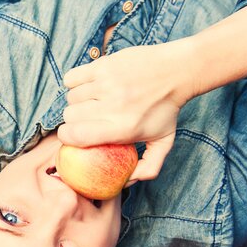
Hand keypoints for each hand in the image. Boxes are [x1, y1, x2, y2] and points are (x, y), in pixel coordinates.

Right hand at [59, 40, 196, 184]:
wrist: (179, 70)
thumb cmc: (167, 108)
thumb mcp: (164, 142)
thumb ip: (148, 167)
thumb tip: (126, 182)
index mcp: (123, 128)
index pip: (75, 136)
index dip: (68, 138)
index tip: (74, 138)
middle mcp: (113, 106)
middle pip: (70, 116)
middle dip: (74, 121)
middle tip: (88, 119)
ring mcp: (107, 83)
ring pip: (71, 97)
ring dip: (77, 102)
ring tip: (92, 102)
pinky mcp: (104, 65)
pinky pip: (72, 78)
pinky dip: (75, 83)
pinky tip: (88, 87)